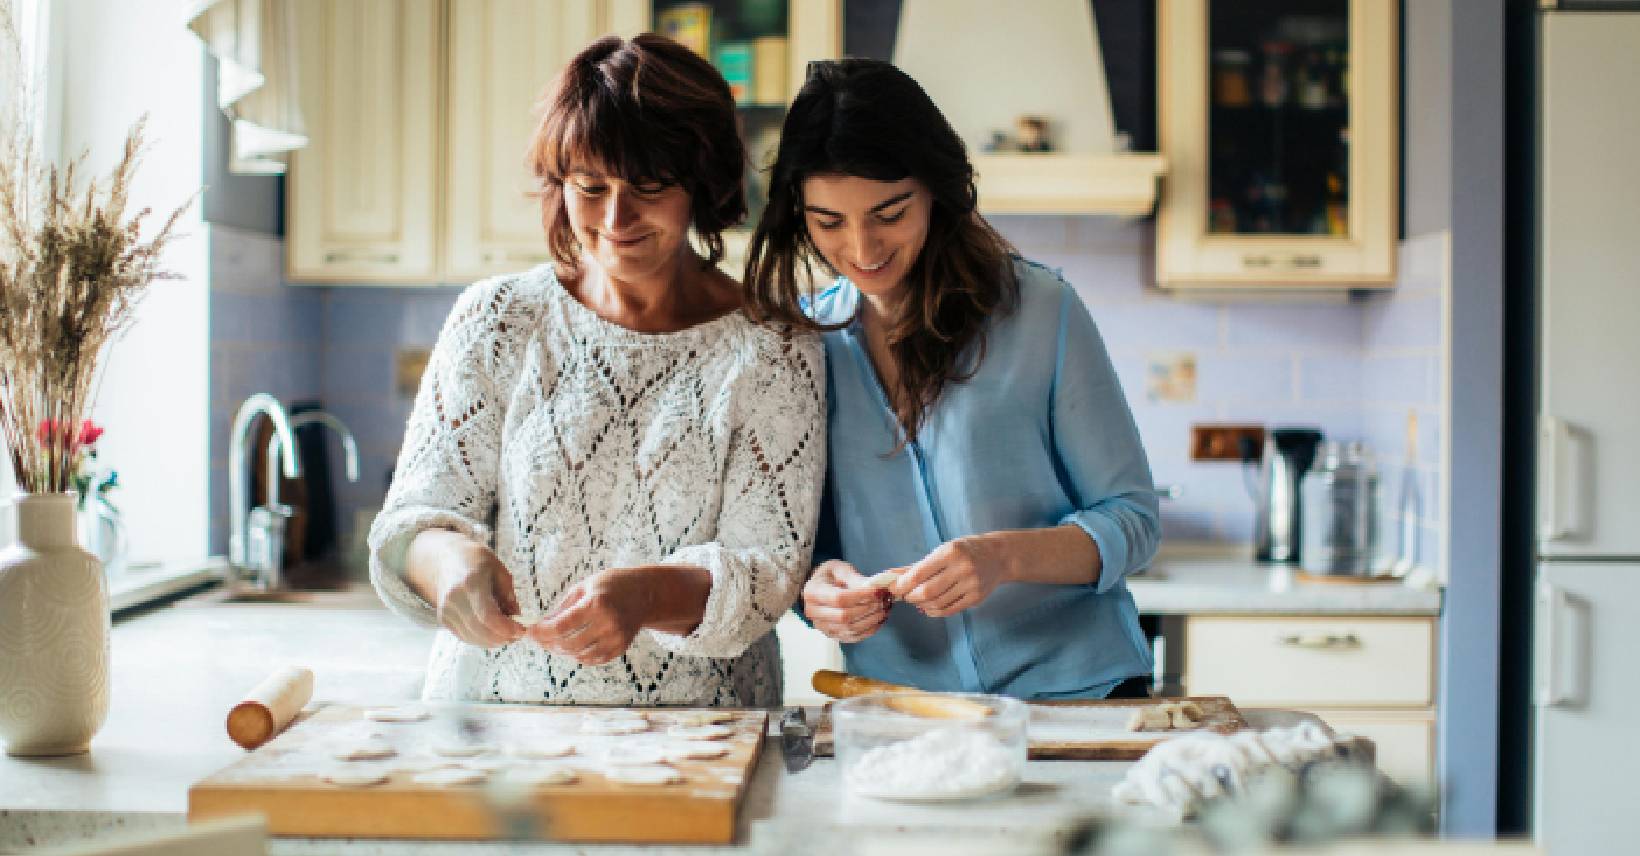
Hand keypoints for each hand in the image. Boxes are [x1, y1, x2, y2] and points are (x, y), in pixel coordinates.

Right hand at [416, 530, 526, 647]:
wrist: (444, 559)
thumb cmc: (475, 560)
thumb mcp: (498, 569)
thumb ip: (508, 594)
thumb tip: (516, 617)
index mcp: (471, 582)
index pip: (488, 615)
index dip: (506, 628)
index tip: (521, 630)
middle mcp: (455, 598)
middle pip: (480, 630)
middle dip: (502, 637)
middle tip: (517, 635)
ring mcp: (446, 610)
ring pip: (472, 637)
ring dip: (493, 641)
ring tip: (507, 634)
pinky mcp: (443, 619)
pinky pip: (465, 636)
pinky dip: (481, 639)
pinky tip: (493, 633)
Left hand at [528, 568, 647, 665]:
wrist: (644, 593)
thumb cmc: (611, 585)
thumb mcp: (584, 587)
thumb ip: (562, 608)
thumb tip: (540, 626)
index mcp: (596, 604)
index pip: (561, 627)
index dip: (542, 633)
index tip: (530, 632)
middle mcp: (608, 623)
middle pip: (568, 645)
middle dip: (549, 644)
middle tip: (539, 639)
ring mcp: (616, 638)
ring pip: (580, 656)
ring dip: (563, 652)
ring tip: (555, 643)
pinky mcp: (621, 647)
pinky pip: (594, 659)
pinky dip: (580, 656)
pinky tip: (573, 647)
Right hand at [802, 560, 888, 642]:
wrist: (821, 589)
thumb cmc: (830, 576)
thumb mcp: (839, 568)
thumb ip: (854, 577)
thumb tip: (872, 587)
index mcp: (812, 593)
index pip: (838, 598)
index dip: (861, 595)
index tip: (878, 590)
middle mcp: (814, 613)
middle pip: (844, 617)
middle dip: (869, 608)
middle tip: (885, 598)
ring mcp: (823, 627)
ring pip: (851, 629)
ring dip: (873, 619)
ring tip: (885, 606)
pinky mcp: (834, 636)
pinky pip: (855, 636)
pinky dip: (871, 628)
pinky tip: (880, 617)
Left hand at [892, 534, 1015, 617]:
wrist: (998, 556)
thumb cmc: (965, 551)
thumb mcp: (942, 551)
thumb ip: (917, 565)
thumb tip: (890, 576)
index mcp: (950, 552)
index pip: (920, 573)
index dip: (903, 584)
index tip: (894, 588)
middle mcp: (962, 568)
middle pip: (928, 592)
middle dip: (911, 597)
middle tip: (906, 596)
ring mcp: (971, 585)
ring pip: (938, 604)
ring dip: (922, 605)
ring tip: (917, 600)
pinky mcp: (976, 598)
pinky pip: (950, 610)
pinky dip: (935, 611)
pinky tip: (929, 607)